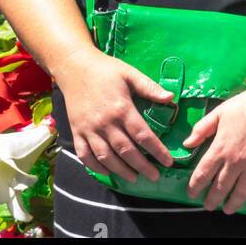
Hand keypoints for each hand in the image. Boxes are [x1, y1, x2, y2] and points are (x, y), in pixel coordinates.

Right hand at [54, 47, 174, 181]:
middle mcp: (105, 123)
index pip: (143, 135)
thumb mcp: (130, 73)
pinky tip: (107, 172)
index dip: (157, 151)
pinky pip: (85, 155)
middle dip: (142, 166)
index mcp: (121, 108)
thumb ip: (149, 87)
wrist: (74, 67)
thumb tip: (171, 98)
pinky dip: (96, 167)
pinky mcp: (77, 132)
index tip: (168, 162)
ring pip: (107, 157)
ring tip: (134, 178)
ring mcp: (89, 130)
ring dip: (121, 171)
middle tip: (155, 177)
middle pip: (126, 151)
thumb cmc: (105, 70)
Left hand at [183, 85, 245, 213]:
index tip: (191, 194)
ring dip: (232, 205)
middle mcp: (236, 161)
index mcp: (221, 147)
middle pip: (220, 188)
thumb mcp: (219, 112)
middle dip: (212, 200)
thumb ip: (201, 129)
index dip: (195, 187)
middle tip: (208, 206)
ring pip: (240, 193)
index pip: (203, 174)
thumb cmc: (245, 105)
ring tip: (227, 210)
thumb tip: (187, 144)